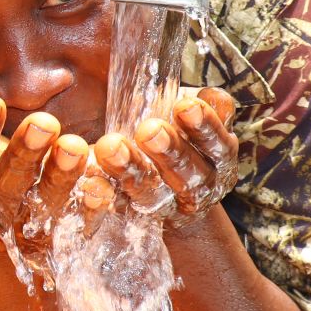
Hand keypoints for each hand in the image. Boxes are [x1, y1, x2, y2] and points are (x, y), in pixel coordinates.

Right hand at [0, 97, 90, 256]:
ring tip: (74, 147)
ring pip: (43, 205)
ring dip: (60, 176)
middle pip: (6, 187)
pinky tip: (104, 185)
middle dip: (24, 154)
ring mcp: (24, 232)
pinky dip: (91, 206)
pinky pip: (77, 225)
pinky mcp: (56, 241)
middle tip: (44, 123)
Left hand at [88, 88, 238, 222]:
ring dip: (132, 170)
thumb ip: (196, 103)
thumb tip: (203, 89)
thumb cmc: (178, 133)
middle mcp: (201, 186)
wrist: (168, 189)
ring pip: (153, 194)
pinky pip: (119, 209)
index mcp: (219, 155)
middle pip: (191, 174)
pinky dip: (105, 194)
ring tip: (110, 146)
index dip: (205, 126)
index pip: (218, 142)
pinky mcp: (137, 221)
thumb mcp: (192, 116)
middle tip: (148, 129)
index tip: (184, 105)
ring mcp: (170, 208)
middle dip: (170, 151)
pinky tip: (90, 179)